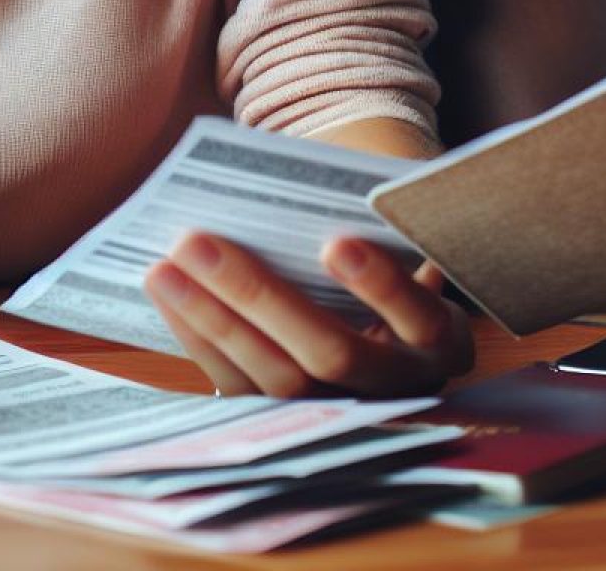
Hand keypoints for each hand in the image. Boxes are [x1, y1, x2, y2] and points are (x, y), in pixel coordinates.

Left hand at [142, 231, 472, 397]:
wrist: (392, 334)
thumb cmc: (395, 261)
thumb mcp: (409, 250)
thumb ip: (379, 224)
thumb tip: (307, 180)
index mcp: (439, 341)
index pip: (417, 317)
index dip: (380, 285)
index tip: (335, 243)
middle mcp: (397, 388)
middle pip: (328, 353)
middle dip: (257, 296)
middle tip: (196, 240)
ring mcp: (342, 414)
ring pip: (275, 380)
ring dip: (213, 319)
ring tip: (165, 264)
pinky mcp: (291, 424)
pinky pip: (240, 389)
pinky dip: (199, 339)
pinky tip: (169, 294)